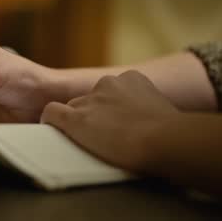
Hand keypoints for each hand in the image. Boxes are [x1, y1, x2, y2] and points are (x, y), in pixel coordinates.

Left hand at [41, 70, 180, 170]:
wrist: (164, 141)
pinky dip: (50, 121)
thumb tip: (147, 124)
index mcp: (131, 79)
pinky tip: (50, 131)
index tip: (114, 124)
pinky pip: (52, 113)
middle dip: (92, 116)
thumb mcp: (163, 111)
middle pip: (88, 99)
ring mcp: (90, 101)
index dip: (109, 109)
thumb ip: (147, 110)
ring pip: (72, 108)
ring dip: (77, 122)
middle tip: (101, 137)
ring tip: (85, 142)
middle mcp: (106, 84)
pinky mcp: (75, 118)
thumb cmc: (172, 134)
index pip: (109, 92)